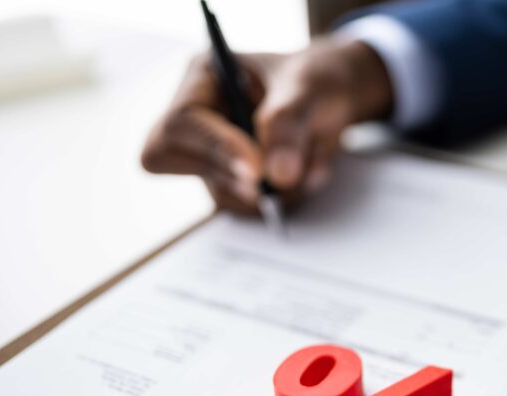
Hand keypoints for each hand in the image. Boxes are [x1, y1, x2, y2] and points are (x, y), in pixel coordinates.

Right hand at [141, 39, 391, 211]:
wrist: (337, 97)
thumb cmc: (317, 78)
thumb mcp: (310, 87)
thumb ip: (289, 123)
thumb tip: (276, 174)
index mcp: (203, 78)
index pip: (180, 122)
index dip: (214, 150)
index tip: (257, 170)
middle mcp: (198, 117)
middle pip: (169, 159)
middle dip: (229, 174)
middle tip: (277, 177)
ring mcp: (212, 152)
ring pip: (218, 192)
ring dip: (270, 190)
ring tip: (311, 160)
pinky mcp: (234, 180)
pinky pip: (246, 205)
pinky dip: (284, 198)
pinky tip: (307, 171)